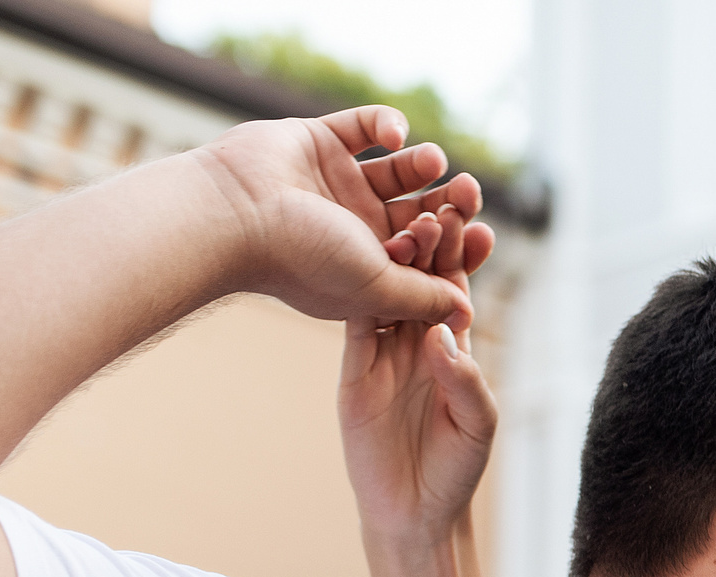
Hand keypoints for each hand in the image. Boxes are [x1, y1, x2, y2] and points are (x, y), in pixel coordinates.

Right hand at [195, 105, 474, 330]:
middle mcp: (357, 227)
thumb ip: (425, 299)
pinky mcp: (320, 142)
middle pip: (421, 211)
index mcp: (372, 266)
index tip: (481, 234)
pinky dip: (387, 125)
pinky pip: (365, 127)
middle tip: (468, 191)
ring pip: (400, 170)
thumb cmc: (304, 259)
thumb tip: (467, 312)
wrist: (234, 213)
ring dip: (424, 165)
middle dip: (449, 203)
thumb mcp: (378, 289)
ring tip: (433, 161)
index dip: (457, 244)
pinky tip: (396, 137)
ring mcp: (338, 184)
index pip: (430, 254)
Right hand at [341, 195, 498, 547]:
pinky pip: (356, 322)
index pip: (459, 291)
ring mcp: (384, 350)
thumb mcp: (475, 426)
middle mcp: (420, 341)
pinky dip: (358, 292)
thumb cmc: (455, 470)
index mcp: (456, 348)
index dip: (465, 256)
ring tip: (405, 217)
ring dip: (395, 254)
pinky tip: (358, 257)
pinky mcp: (354, 366)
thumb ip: (466, 382)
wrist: (411, 511)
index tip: (473, 219)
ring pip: (388, 290)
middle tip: (442, 196)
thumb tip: (445, 336)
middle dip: (435, 237)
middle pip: (424, 277)